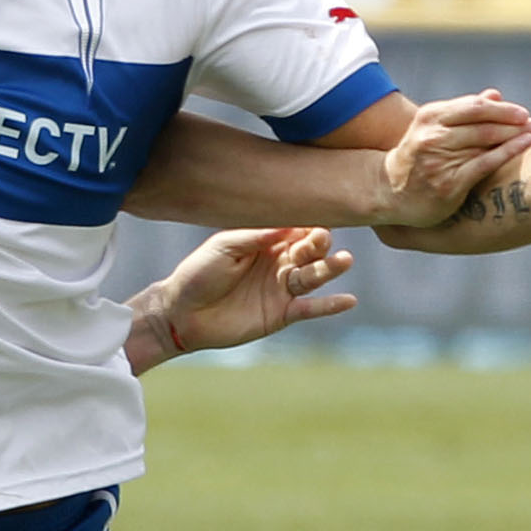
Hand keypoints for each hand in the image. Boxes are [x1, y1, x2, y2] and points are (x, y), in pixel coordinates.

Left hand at [132, 228, 355, 369]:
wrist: (181, 312)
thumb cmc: (199, 272)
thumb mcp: (224, 246)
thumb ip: (256, 236)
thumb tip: (289, 226)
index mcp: (266, 242)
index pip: (296, 229)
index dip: (307, 224)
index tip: (318, 215)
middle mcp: (279, 263)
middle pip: (309, 251)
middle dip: (319, 244)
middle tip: (323, 240)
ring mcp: (282, 289)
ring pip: (313, 276)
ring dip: (330, 269)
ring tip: (345, 260)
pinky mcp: (281, 314)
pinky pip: (309, 308)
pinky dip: (329, 305)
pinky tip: (348, 300)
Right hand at [378, 90, 530, 226]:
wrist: (390, 192)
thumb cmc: (419, 158)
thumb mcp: (434, 130)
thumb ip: (464, 114)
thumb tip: (495, 95)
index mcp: (430, 117)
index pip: (473, 107)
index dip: (501, 109)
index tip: (522, 113)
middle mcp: (432, 135)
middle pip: (482, 123)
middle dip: (513, 121)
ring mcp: (438, 159)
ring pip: (485, 141)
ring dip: (515, 135)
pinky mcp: (448, 183)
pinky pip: (484, 163)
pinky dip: (508, 152)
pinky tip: (524, 146)